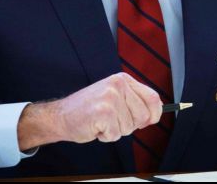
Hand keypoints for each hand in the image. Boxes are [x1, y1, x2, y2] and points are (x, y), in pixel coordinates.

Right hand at [18, 73, 161, 150]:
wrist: (61, 116)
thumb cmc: (89, 109)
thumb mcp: (114, 97)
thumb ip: (134, 102)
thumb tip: (155, 114)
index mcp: (122, 80)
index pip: (152, 97)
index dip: (155, 113)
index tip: (151, 120)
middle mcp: (118, 85)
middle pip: (143, 115)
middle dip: (130, 125)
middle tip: (113, 121)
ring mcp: (110, 98)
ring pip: (129, 127)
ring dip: (116, 130)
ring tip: (102, 122)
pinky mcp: (103, 112)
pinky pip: (116, 134)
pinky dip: (106, 136)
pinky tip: (96, 127)